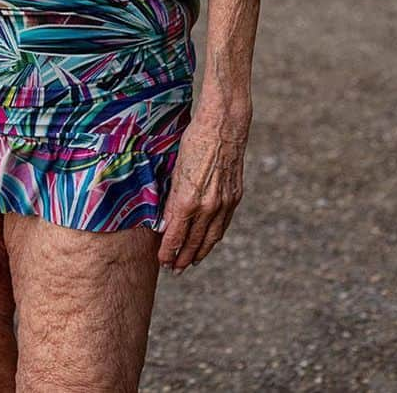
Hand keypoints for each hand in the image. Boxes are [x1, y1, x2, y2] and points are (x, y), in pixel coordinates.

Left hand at [157, 110, 247, 272]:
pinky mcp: (234, 197)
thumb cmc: (194, 141)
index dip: (167, 251)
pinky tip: (208, 242)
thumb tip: (166, 223)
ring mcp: (223, 203)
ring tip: (190, 262)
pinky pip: (223, 225)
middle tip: (173, 269)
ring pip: (210, 238)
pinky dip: (214, 237)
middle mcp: (207, 206)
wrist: (224, 125)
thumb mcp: (175, 170)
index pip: (175, 236)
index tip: (161, 261)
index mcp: (187, 199)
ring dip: (199, 253)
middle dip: (182, 258)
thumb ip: (171, 199)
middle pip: (193, 242)